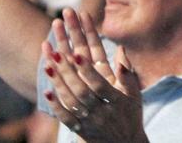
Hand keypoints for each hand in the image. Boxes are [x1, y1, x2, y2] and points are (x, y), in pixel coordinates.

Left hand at [41, 8, 144, 142]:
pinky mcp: (80, 130)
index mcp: (116, 101)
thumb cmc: (130, 115)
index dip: (88, 70)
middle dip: (68, 72)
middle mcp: (102, 112)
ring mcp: (90, 122)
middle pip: (82, 91)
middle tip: (55, 54)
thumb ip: (127, 76)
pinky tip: (47, 92)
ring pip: (71, 103)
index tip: (76, 54)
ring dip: (58, 85)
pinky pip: (66, 118)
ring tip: (47, 66)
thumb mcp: (134, 95)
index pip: (99, 84)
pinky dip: (56, 106)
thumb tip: (121, 50)